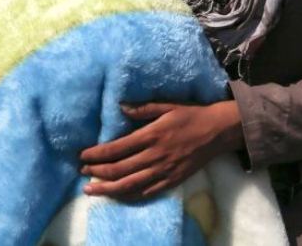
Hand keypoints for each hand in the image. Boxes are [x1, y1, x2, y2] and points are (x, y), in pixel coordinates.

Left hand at [78, 100, 243, 200]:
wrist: (218, 131)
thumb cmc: (192, 115)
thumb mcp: (168, 105)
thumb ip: (143, 108)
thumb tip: (120, 107)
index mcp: (152, 134)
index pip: (118, 148)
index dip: (97, 154)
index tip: (82, 156)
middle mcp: (156, 155)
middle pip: (120, 169)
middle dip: (98, 172)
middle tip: (82, 172)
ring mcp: (164, 171)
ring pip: (130, 185)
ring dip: (107, 188)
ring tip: (90, 189)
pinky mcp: (172, 181)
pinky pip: (147, 193)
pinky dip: (129, 196)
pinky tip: (116, 195)